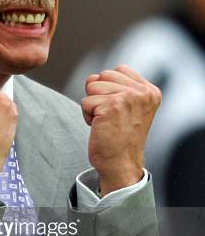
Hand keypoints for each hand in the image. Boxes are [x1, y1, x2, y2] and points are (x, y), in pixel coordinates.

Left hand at [81, 65, 160, 195]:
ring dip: (93, 105)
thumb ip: (116, 86)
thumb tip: (91, 77)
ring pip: (92, 86)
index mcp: (150, 91)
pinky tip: (100, 128)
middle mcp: (142, 92)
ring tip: (106, 122)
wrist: (121, 165)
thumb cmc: (121, 138)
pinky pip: (85, 101)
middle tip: (112, 118)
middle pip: (103, 75)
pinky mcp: (110, 106)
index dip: (110, 88)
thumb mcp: (128, 107)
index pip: (119, 70)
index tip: (119, 111)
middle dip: (100, 95)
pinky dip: (87, 116)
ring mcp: (127, 98)